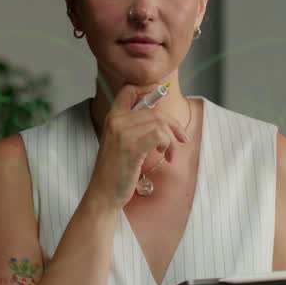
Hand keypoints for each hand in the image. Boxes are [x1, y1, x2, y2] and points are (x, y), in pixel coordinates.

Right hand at [87, 84, 189, 207]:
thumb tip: (159, 116)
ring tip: (169, 152)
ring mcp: (122, 134)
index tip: (162, 99)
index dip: (147, 90)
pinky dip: (167, 144)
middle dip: (173, 124)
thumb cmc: (114, 171)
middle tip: (182, 137)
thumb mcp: (119, 143)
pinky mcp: (131, 148)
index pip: (129, 91)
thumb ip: (133, 127)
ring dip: (171, 138)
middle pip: (154, 110)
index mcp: (112, 118)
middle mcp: (116, 121)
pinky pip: (159, 135)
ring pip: (159, 122)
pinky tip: (164, 154)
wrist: (103, 193)